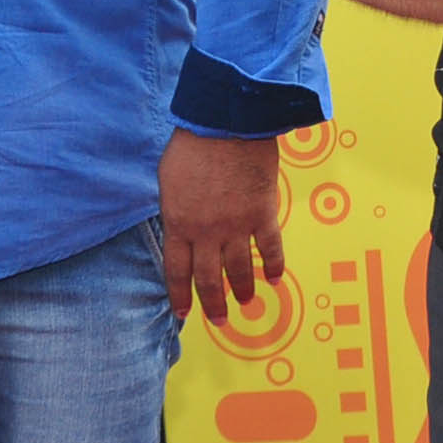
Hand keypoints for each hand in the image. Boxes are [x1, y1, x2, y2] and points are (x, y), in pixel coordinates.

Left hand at [157, 129, 285, 324]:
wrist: (228, 123)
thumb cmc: (193, 144)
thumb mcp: (168, 180)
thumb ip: (175, 208)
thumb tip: (179, 223)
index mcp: (179, 224)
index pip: (177, 271)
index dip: (181, 295)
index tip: (184, 312)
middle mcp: (206, 233)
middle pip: (209, 279)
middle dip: (213, 304)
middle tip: (219, 319)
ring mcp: (236, 226)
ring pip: (239, 270)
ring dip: (242, 290)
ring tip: (246, 300)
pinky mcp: (263, 214)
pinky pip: (270, 248)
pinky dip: (273, 265)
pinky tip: (274, 277)